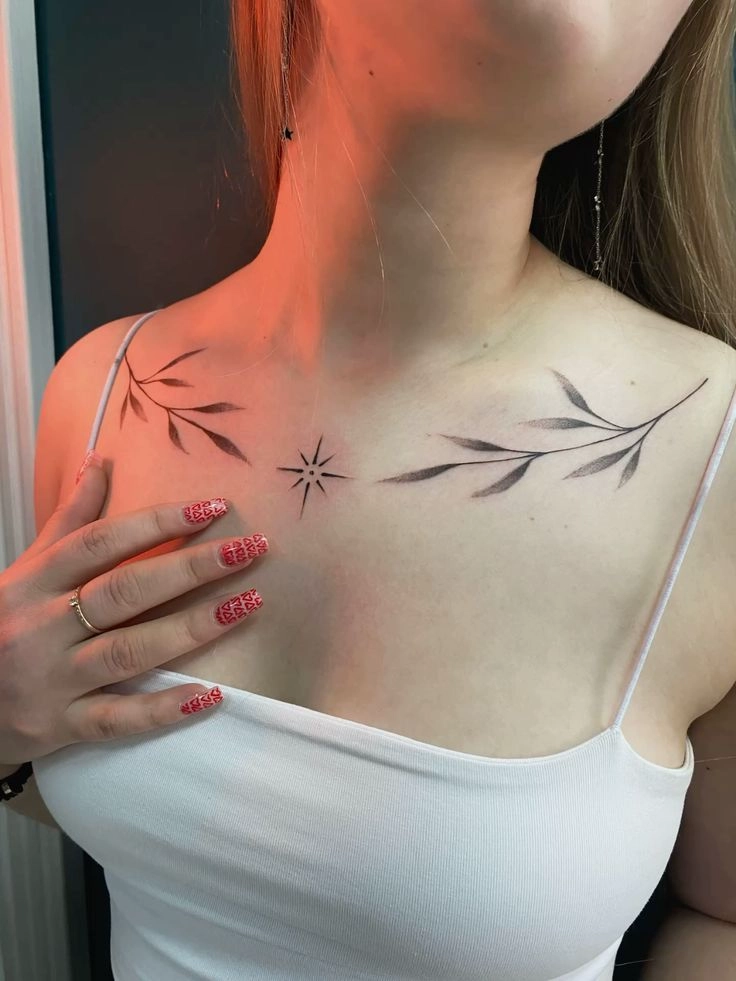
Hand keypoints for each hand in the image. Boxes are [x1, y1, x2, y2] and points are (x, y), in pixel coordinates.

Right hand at [0, 455, 266, 766]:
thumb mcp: (25, 570)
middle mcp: (43, 625)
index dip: (157, 522)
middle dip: (191, 567)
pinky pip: (118, 719)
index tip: (214, 507)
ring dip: (193, 627)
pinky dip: (163, 709)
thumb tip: (100, 460)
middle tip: (251, 548)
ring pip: (130, 651)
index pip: (101, 543)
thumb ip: (69, 521)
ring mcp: (52, 678)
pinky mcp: (60, 725)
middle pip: (125, 591)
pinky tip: (210, 695)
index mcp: (35, 581)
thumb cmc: (2, 625)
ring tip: (248, 604)